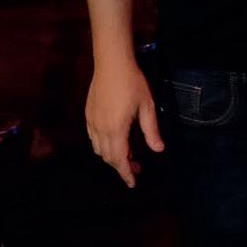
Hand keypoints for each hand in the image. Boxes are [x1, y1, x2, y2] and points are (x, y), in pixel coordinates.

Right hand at [86, 60, 163, 187]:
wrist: (112, 63)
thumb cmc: (133, 83)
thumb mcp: (148, 106)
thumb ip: (151, 130)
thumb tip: (159, 149)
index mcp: (116, 129)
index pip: (119, 159)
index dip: (126, 173)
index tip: (133, 183)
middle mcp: (101, 129)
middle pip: (108, 157)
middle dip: (122, 166)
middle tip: (137, 166)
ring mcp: (92, 122)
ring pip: (99, 149)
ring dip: (112, 156)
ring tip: (128, 153)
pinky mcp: (88, 115)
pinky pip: (93, 138)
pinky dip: (103, 145)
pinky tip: (115, 140)